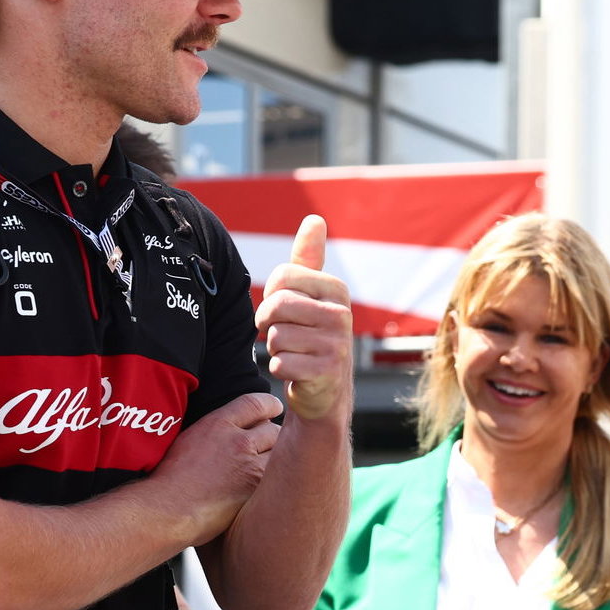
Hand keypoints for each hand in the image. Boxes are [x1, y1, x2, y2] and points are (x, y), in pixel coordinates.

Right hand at [153, 392, 281, 544]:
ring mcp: (251, 466)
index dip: (270, 405)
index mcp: (217, 425)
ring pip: (279, 454)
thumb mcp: (188, 439)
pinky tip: (264, 486)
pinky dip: (272, 479)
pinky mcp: (257, 490)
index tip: (275, 408)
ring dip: (275, 458)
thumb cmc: (167, 479)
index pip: (256, 404)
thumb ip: (213, 429)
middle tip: (267, 445)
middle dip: (272, 436)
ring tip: (265, 467)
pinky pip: (275, 478)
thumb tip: (229, 427)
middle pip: (273, 429)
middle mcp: (238, 442)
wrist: (166, 510)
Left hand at [256, 216, 352, 422]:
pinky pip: (281, 363)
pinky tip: (297, 371)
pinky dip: (281, 370)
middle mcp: (342, 314)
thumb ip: (309, 258)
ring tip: (294, 352)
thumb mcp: (311, 295)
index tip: (282, 310)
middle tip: (279, 333)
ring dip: (275, 348)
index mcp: (337, 289)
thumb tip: (314, 218)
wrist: (326, 391)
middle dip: (267, 322)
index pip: (282, 277)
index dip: (270, 296)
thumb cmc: (311, 335)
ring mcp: (338, 344)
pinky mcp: (328, 372)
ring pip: (276, 336)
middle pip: (277, 305)